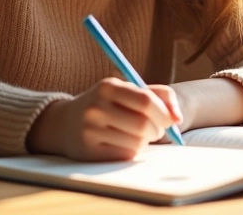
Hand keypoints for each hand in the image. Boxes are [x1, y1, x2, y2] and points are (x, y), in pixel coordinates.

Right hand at [30, 77, 182, 160]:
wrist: (64, 123)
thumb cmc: (107, 105)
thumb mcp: (127, 90)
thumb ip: (160, 96)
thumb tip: (177, 118)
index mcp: (107, 87)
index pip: (145, 101)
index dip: (164, 113)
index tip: (171, 120)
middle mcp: (96, 107)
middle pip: (143, 125)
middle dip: (157, 130)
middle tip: (156, 130)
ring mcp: (90, 131)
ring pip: (136, 143)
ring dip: (145, 142)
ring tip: (137, 135)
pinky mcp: (88, 152)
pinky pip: (125, 155)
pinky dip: (132, 151)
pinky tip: (124, 144)